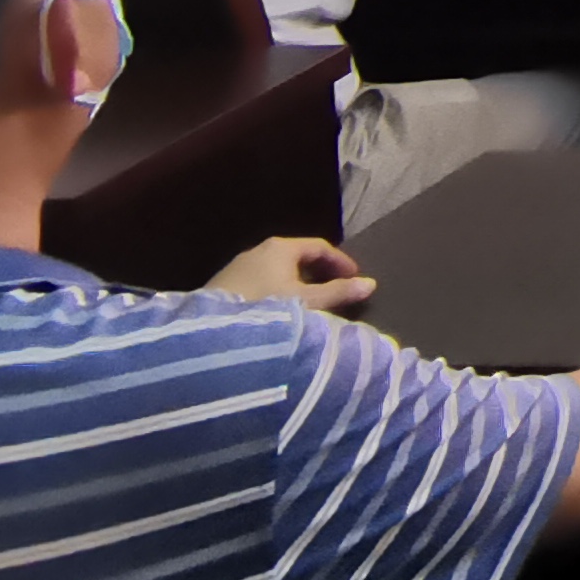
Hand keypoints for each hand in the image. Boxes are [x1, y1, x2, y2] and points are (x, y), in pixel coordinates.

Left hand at [212, 236, 372, 311]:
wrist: (209, 332)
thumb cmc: (265, 309)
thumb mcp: (307, 303)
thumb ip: (338, 293)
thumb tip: (370, 284)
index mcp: (280, 248)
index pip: (319, 247)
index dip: (340, 261)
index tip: (356, 279)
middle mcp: (258, 251)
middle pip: (297, 258)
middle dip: (319, 274)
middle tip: (336, 292)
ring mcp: (238, 269)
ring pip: (276, 272)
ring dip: (297, 286)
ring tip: (310, 307)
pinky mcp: (223, 288)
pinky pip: (260, 283)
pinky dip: (277, 293)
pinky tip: (279, 315)